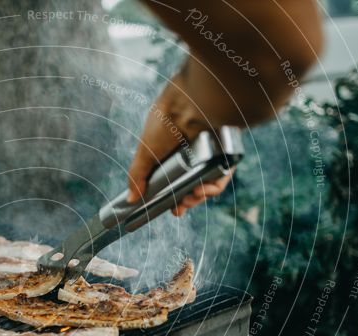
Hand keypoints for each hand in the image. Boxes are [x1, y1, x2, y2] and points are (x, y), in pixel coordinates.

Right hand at [127, 73, 233, 215]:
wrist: (190, 104)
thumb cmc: (165, 121)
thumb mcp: (146, 151)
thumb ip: (137, 176)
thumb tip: (131, 199)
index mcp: (172, 152)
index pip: (174, 181)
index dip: (173, 197)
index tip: (171, 208)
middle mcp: (192, 154)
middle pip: (191, 186)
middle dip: (185, 201)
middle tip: (180, 208)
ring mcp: (210, 154)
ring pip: (208, 184)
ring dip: (199, 196)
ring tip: (192, 196)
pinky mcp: (226, 153)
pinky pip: (223, 176)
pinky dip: (214, 187)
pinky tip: (205, 188)